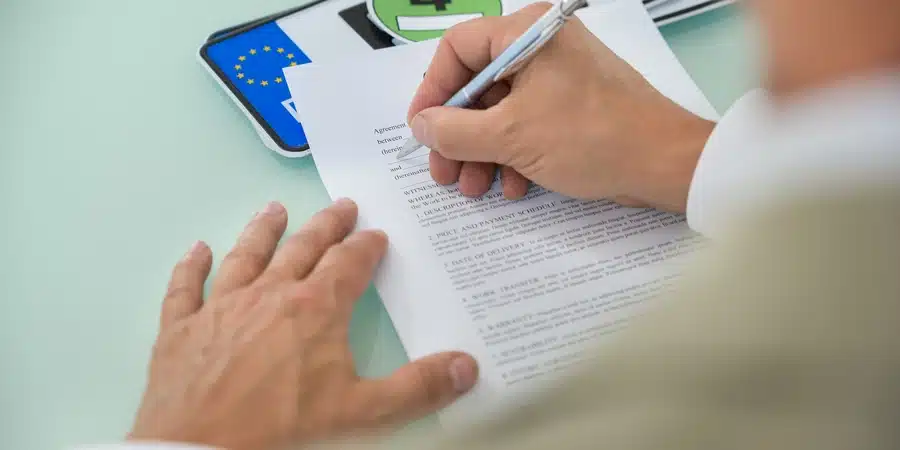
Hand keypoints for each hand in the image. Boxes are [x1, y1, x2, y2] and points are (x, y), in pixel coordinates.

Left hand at [129, 200, 477, 449]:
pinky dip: (191, 266)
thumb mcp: (362, 412)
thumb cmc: (281, 428)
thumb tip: (466, 366)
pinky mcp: (181, 328)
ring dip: (263, 231)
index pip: (348, 264)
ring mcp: (221, 307)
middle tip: (342, 206)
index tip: (376, 234)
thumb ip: (417, 387)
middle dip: (326, 226)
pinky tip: (196, 249)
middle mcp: (269, 295)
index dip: (366, 247)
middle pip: (302, 248)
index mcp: (315, 309)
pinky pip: (186, 287)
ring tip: (275, 209)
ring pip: (246, 255)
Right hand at [407, 2, 715, 211]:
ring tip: (476, 188)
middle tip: (444, 173)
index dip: (433, 90)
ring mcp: (561, 76)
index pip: (458, 48)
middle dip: (458, 135)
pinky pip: (529, 123)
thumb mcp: (510, 136)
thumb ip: (454, 130)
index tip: (422, 129)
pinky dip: (514, 155)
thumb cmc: (593, 137)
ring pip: (502, 110)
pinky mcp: (574, 105)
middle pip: (478, 85)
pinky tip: (512, 187)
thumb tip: (422, 126)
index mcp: (527, 32)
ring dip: (483, 153)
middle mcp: (543, 46)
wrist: (666, 164)